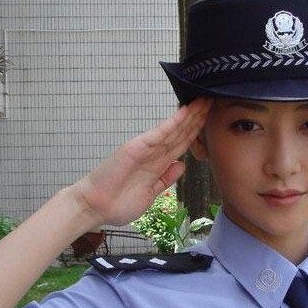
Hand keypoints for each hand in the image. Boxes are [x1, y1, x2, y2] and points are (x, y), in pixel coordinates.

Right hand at [69, 97, 212, 226]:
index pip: (181, 145)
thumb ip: (165, 179)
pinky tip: (185, 112)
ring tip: (204, 101)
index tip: (209, 120)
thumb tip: (181, 166)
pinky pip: (159, 134)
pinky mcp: (136, 147)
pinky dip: (172, 123)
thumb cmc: (118, 203)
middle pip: (180, 133)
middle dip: (197, 119)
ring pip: (173, 130)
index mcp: (157, 165)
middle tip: (212, 101)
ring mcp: (145, 149)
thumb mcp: (150, 194)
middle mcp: (153, 154)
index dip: (196, 132)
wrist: (95, 207)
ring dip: (189, 116)